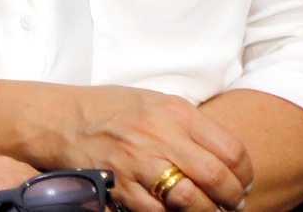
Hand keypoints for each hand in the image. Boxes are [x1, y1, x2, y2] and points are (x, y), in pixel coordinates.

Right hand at [40, 86, 251, 211]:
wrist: (58, 119)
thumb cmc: (109, 109)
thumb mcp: (152, 101)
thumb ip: (188, 124)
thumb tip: (224, 156)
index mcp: (174, 111)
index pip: (230, 149)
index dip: (243, 173)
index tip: (241, 182)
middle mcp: (160, 135)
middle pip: (217, 177)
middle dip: (232, 198)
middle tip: (231, 203)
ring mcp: (139, 162)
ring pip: (192, 201)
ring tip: (208, 211)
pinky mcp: (121, 186)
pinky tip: (173, 211)